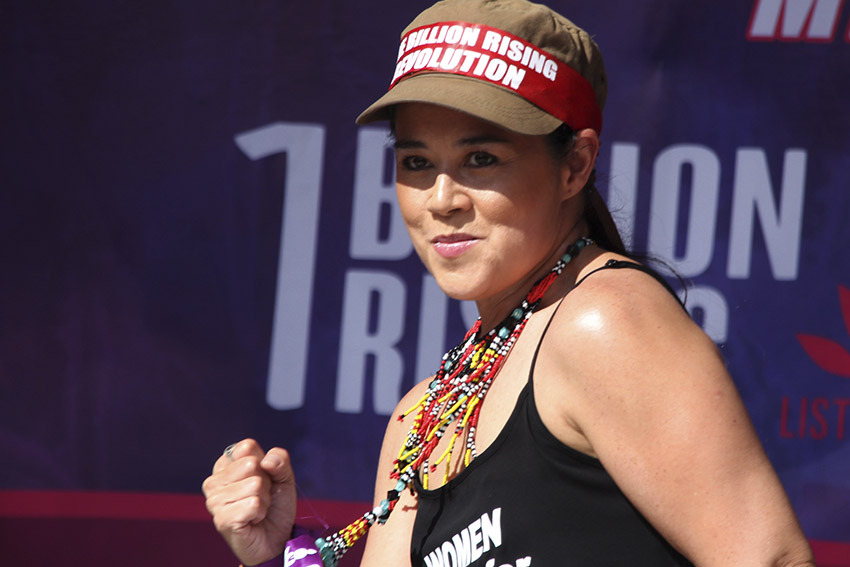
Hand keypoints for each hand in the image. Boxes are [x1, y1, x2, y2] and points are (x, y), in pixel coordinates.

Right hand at [202, 439, 295, 565]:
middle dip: (265, 482)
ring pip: (254, 484)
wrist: (277, 539)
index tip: (262, 479)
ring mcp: (214, 501)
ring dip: (264, 499)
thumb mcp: (283, 477)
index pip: (247, 446)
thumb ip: (280, 461)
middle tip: (260, 497)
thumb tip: (267, 461)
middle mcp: (214, 481)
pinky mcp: (222, 519)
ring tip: (257, 510)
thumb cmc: (275, 506)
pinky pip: (254, 503)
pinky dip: (261, 512)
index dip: (264, 463)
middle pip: (251, 464)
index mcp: (225, 466)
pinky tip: (253, 520)